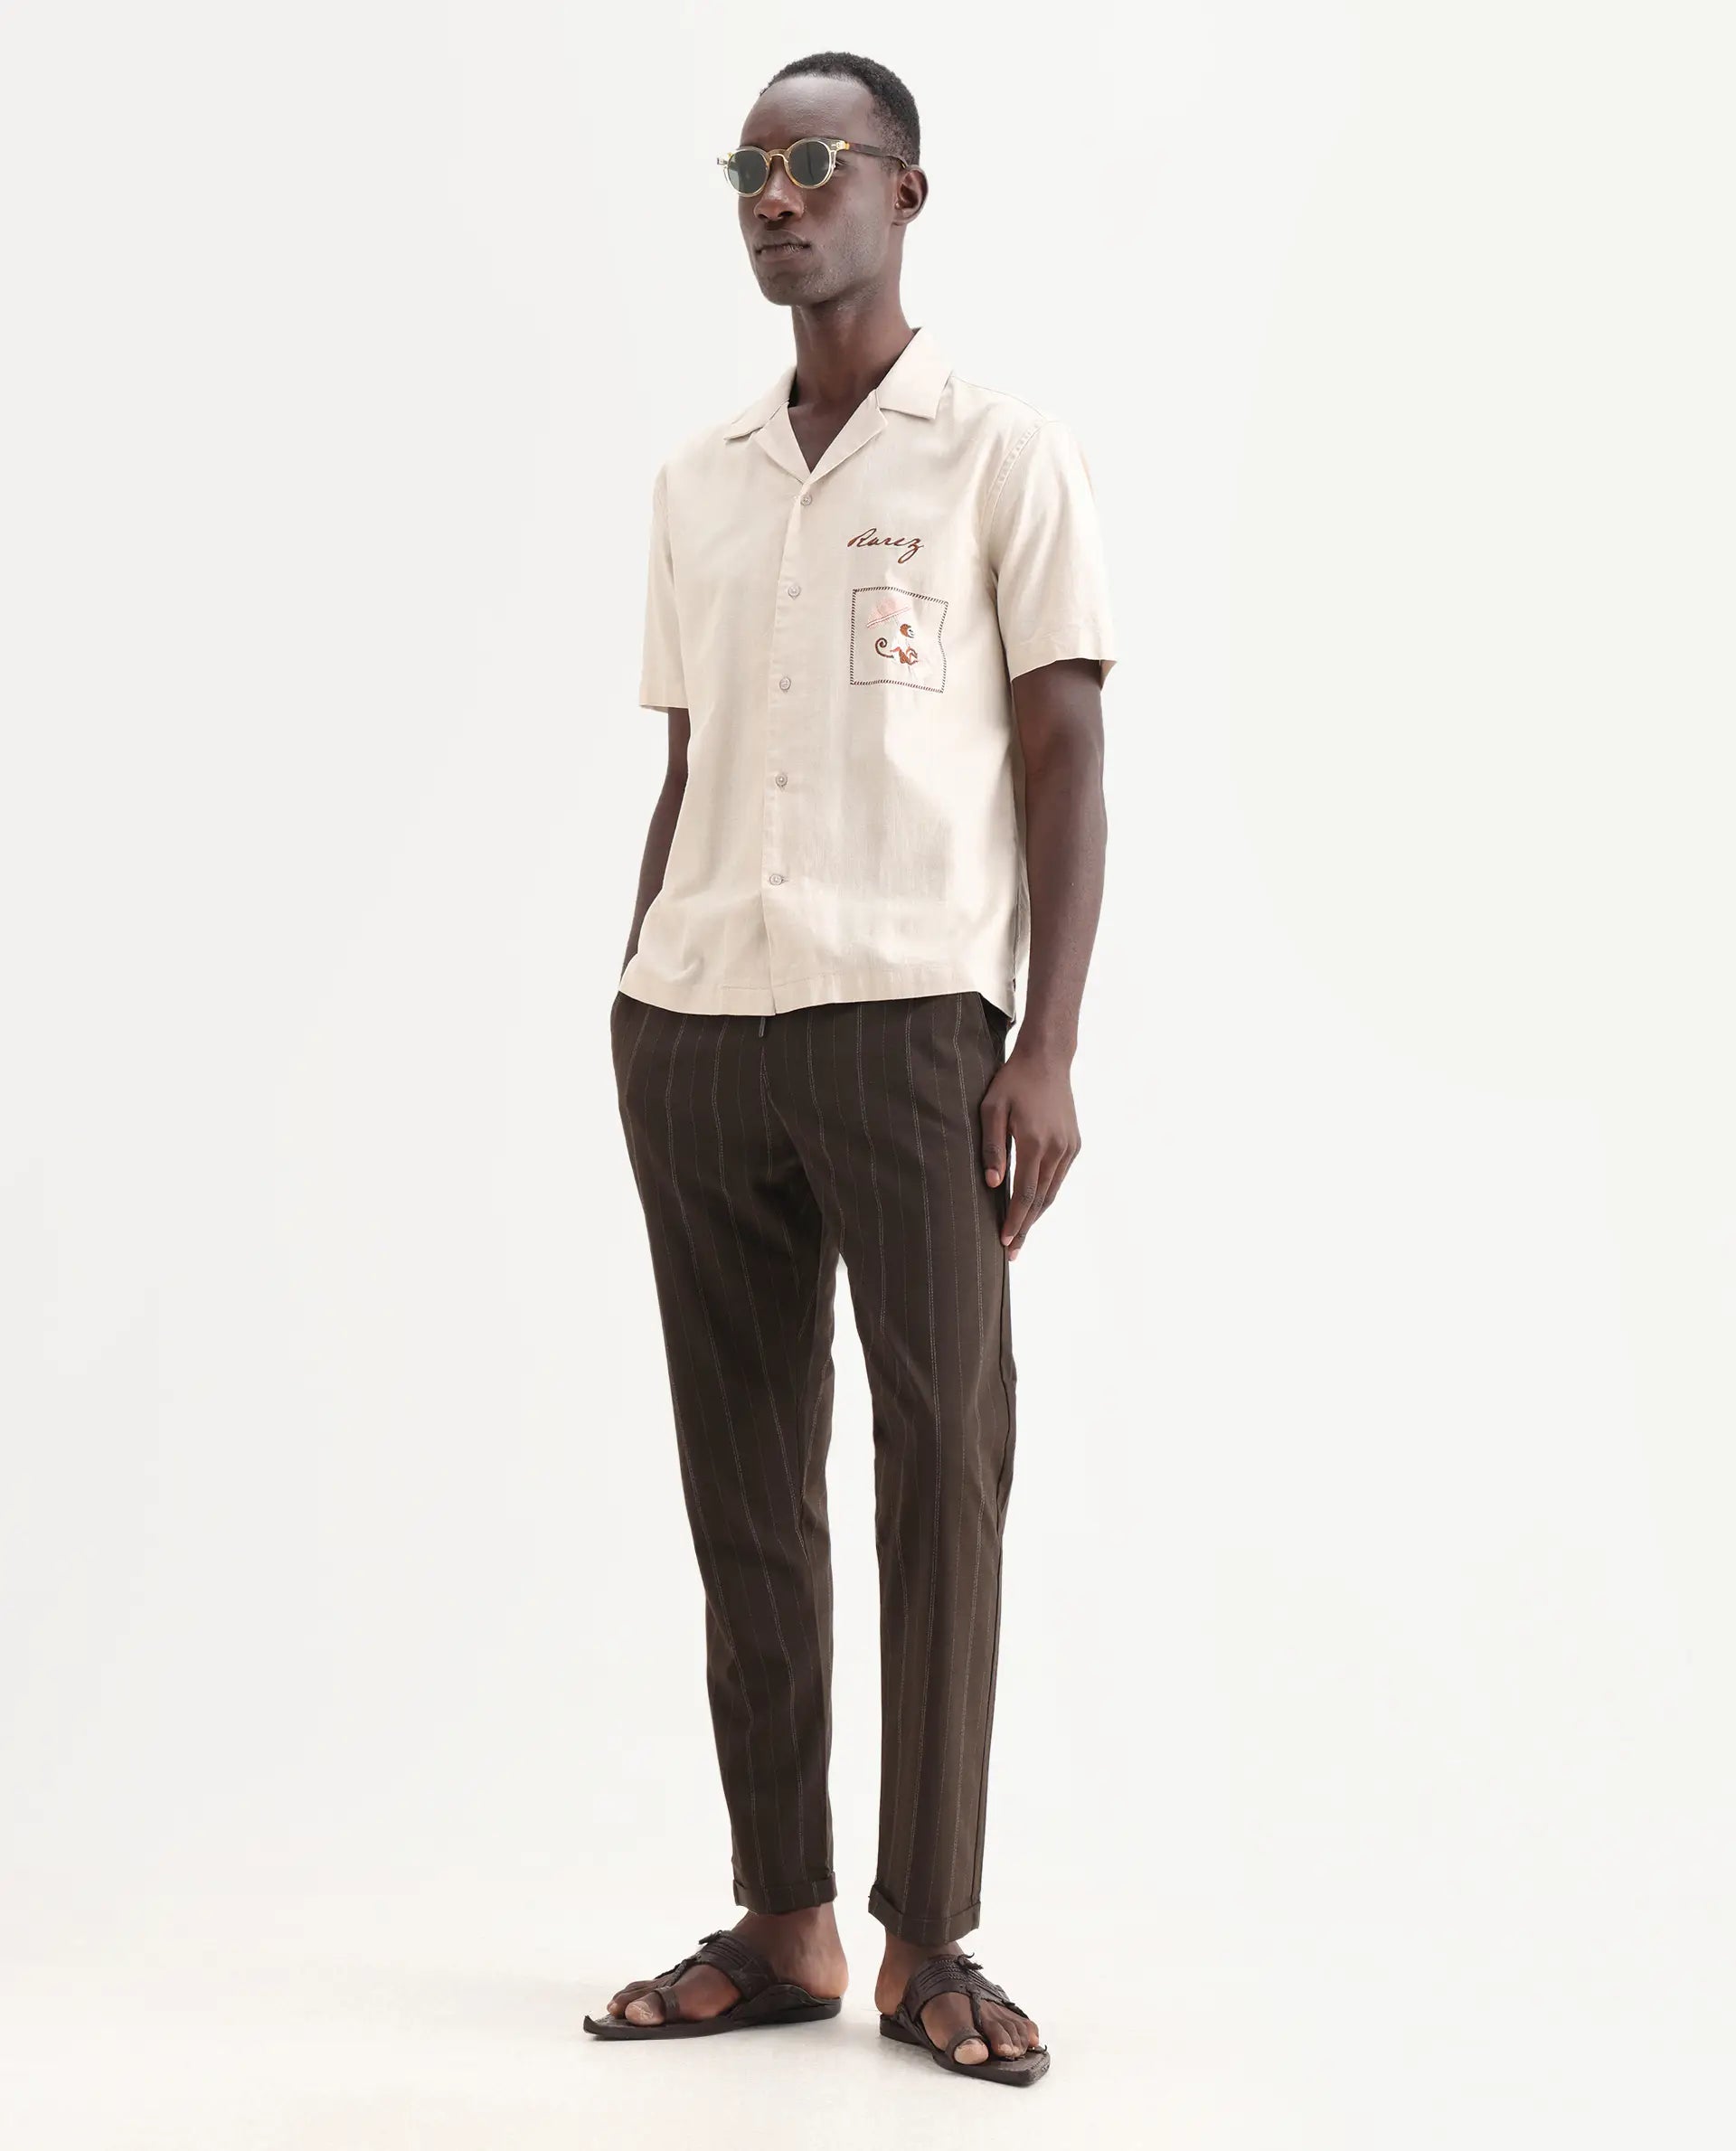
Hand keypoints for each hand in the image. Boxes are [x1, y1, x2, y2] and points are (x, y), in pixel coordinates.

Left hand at [978, 1040, 1080, 1258]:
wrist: (1048, 1060)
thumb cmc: (1012, 1081)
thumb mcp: (991, 1108)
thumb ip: (992, 1147)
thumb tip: (992, 1184)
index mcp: (1035, 1142)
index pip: (1024, 1194)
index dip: (1015, 1221)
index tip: (1005, 1242)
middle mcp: (1057, 1149)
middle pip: (1040, 1200)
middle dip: (1026, 1227)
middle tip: (1012, 1251)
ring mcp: (1069, 1147)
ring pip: (1052, 1191)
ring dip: (1037, 1215)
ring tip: (1022, 1234)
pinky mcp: (1075, 1143)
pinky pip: (1059, 1177)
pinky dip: (1046, 1194)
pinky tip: (1034, 1205)